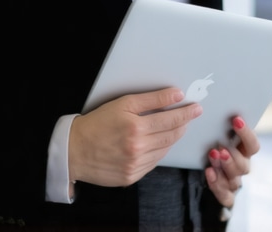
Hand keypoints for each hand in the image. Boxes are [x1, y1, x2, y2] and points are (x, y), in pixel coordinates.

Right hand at [69, 88, 202, 187]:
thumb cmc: (97, 123)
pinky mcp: (132, 176)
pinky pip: (154, 162)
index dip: (185, 112)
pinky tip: (159, 142)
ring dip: (174, 137)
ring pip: (165, 150)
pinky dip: (160, 151)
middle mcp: (138, 148)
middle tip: (192, 114)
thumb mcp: (122, 103)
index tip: (196, 107)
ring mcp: (136, 165)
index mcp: (136, 127)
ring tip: (178, 126)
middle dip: (184, 123)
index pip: (170, 119)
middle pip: (171, 135)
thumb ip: (151, 99)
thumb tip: (176, 94)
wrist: (75, 149)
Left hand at [205, 116, 259, 207]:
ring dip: (223, 167)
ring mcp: (233, 181)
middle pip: (244, 165)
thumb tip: (211, 101)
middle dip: (232, 156)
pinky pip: (224, 195)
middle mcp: (241, 166)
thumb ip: (220, 123)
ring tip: (212, 155)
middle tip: (220, 147)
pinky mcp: (225, 194)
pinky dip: (217, 184)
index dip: (246, 133)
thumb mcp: (218, 133)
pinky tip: (209, 172)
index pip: (252, 145)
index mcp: (244, 151)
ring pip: (234, 180)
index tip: (236, 119)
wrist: (207, 170)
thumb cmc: (214, 144)